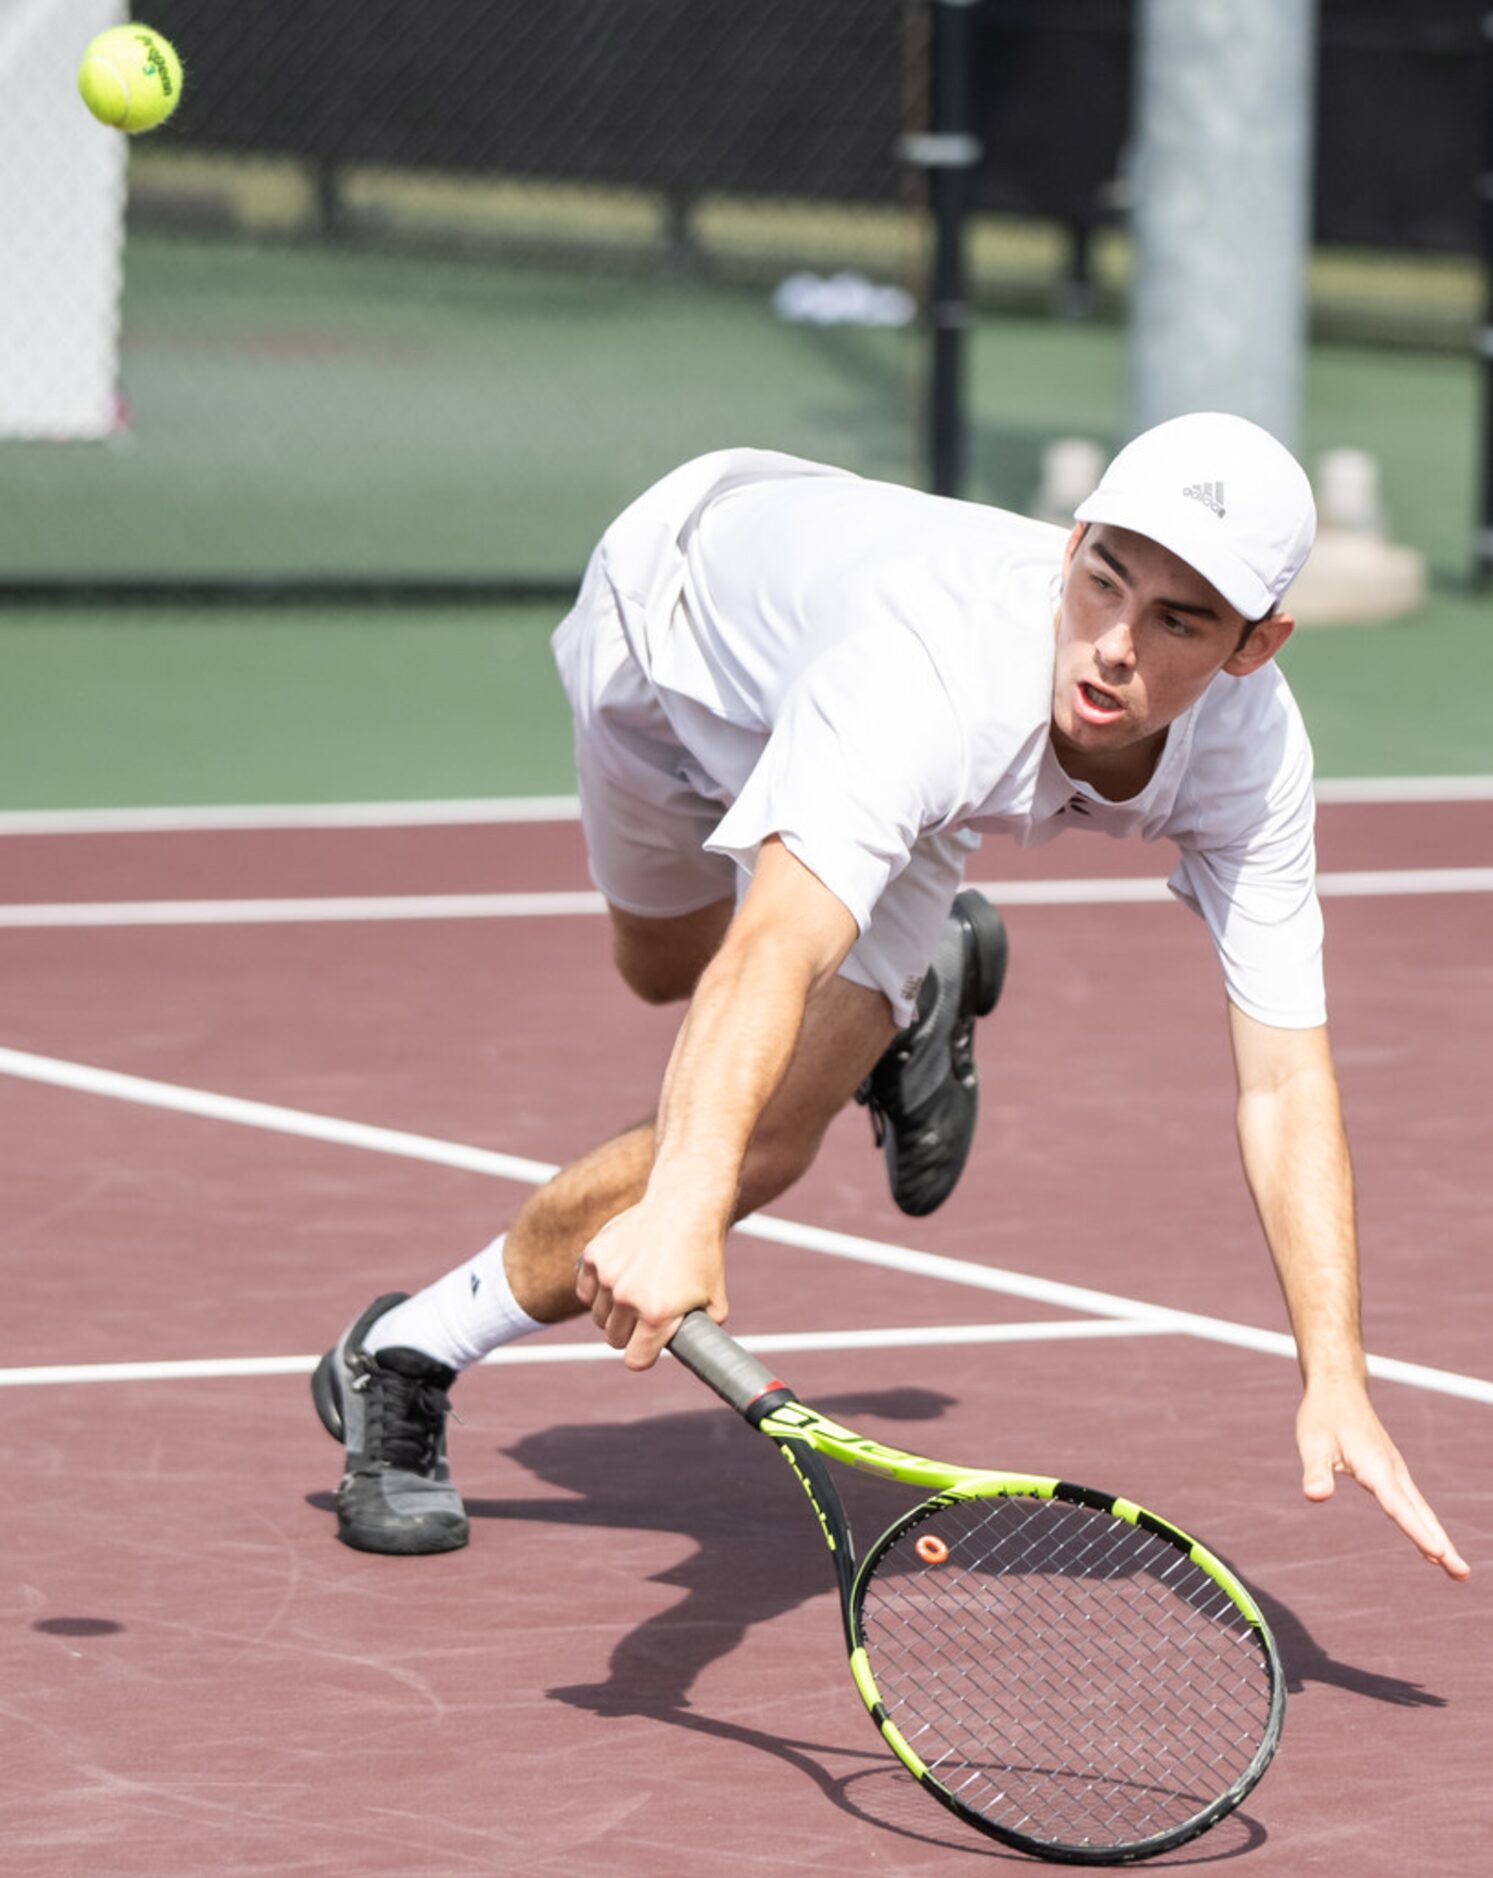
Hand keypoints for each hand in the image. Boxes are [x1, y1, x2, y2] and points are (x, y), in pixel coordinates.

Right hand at [575, 1201, 727, 1371]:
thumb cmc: (703, 1254)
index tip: (650, 1346)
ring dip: (613, 1310)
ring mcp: (608, 1275)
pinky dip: (597, 1288)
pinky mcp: (593, 1256)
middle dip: (630, 1332)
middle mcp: (628, 1297)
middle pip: (614, 1339)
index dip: (644, 1355)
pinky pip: (585, 1290)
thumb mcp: (715, 1301)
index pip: (635, 1360)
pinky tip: (617, 1278)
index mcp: (658, 1314)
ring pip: (598, 1315)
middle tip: (646, 1313)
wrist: (685, 1206)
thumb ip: (702, 1333)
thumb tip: (696, 1354)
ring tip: (636, 1290)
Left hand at [1296, 1378, 1468, 1579]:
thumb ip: (1315, 1471)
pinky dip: (1425, 1525)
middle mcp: (1393, 1471)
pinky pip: (1413, 1504)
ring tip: (1457, 1570)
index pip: (1398, 1507)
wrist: (1338, 1390)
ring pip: (1422, 1511)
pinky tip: (1431, 1543)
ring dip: (1439, 1538)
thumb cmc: (1323, 1416)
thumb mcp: (1312, 1442)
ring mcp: (1396, 1472)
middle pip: (1421, 1514)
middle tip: (1462, 1573)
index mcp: (1376, 1466)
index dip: (1416, 1532)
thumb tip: (1314, 1496)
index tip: (1437, 1555)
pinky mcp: (1391, 1472)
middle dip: (1442, 1544)